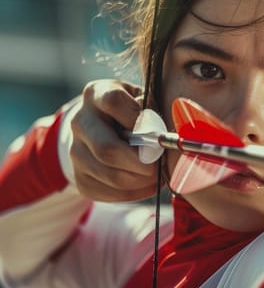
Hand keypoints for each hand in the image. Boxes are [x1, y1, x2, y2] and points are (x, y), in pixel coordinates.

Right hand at [70, 79, 157, 201]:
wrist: (108, 128)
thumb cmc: (136, 111)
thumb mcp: (144, 100)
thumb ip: (153, 111)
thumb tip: (163, 136)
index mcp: (97, 94)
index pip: (113, 102)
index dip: (138, 119)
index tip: (158, 132)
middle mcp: (80, 121)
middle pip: (107, 149)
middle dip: (141, 162)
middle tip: (161, 165)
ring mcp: (76, 151)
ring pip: (111, 176)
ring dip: (142, 181)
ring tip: (159, 175)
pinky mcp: (80, 178)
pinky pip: (110, 193)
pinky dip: (135, 192)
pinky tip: (147, 184)